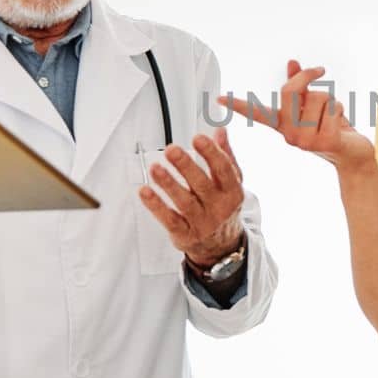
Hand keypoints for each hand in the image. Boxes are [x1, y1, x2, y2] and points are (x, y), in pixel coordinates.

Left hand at [137, 130, 245, 264]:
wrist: (222, 246)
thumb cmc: (223, 208)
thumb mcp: (231, 183)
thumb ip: (225, 156)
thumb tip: (220, 131)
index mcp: (233, 192)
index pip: (223, 170)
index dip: (211, 153)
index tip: (198, 138)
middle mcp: (219, 208)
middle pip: (202, 185)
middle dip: (186, 166)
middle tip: (172, 150)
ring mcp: (202, 223)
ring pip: (184, 202)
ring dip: (168, 184)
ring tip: (156, 168)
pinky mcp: (185, 234)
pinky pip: (169, 219)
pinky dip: (156, 205)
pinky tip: (145, 191)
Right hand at [220, 60, 373, 170]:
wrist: (354, 155)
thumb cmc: (333, 127)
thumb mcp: (315, 104)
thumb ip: (302, 85)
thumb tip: (292, 62)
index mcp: (283, 125)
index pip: (258, 113)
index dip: (239, 105)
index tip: (219, 99)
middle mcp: (290, 135)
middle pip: (291, 91)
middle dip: (308, 77)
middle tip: (320, 70)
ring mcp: (306, 142)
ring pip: (319, 97)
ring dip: (331, 100)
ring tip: (333, 117)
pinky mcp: (325, 142)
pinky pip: (334, 108)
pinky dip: (341, 110)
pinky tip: (341, 127)